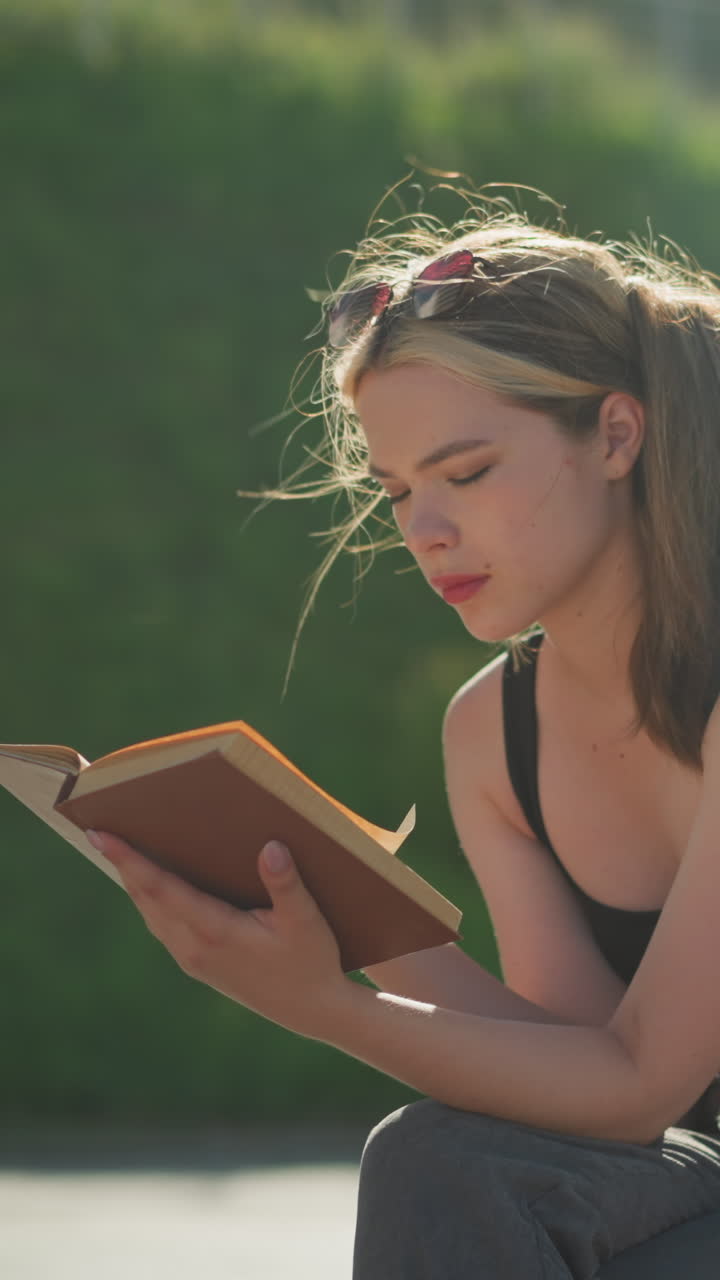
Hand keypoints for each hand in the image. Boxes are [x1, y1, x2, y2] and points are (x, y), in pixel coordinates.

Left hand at [87, 831, 348, 1040]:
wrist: (311, 1010)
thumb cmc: (311, 961)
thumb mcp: (306, 921)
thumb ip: (286, 884)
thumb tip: (270, 846)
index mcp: (215, 932)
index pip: (161, 888)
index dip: (129, 859)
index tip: (101, 836)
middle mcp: (194, 947)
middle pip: (145, 897)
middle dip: (122, 863)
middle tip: (99, 828)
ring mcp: (192, 958)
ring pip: (150, 912)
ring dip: (132, 880)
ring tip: (118, 847)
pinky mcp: (196, 964)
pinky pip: (160, 924)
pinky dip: (148, 898)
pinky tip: (149, 881)